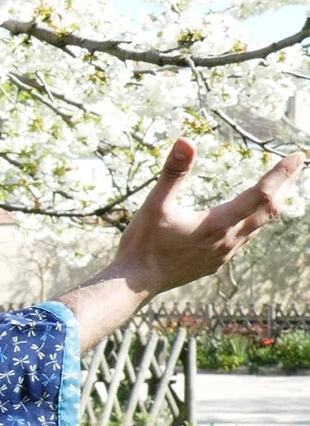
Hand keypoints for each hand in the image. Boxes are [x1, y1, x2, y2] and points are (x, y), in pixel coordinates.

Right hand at [59, 139, 302, 349]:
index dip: (281, 173)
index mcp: (217, 224)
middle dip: (286, 186)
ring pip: (259, 227)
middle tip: (297, 166)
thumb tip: (185, 140)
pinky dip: (256, 222)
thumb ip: (173, 172)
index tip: (297, 156)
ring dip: (273, 205)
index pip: (261, 194)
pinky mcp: (215, 264)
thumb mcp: (154, 204)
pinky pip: (245, 240)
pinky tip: (251, 218)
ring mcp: (222, 255)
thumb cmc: (141, 245)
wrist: (132, 285)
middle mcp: (227, 241)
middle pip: (269, 211)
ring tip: (282, 188)